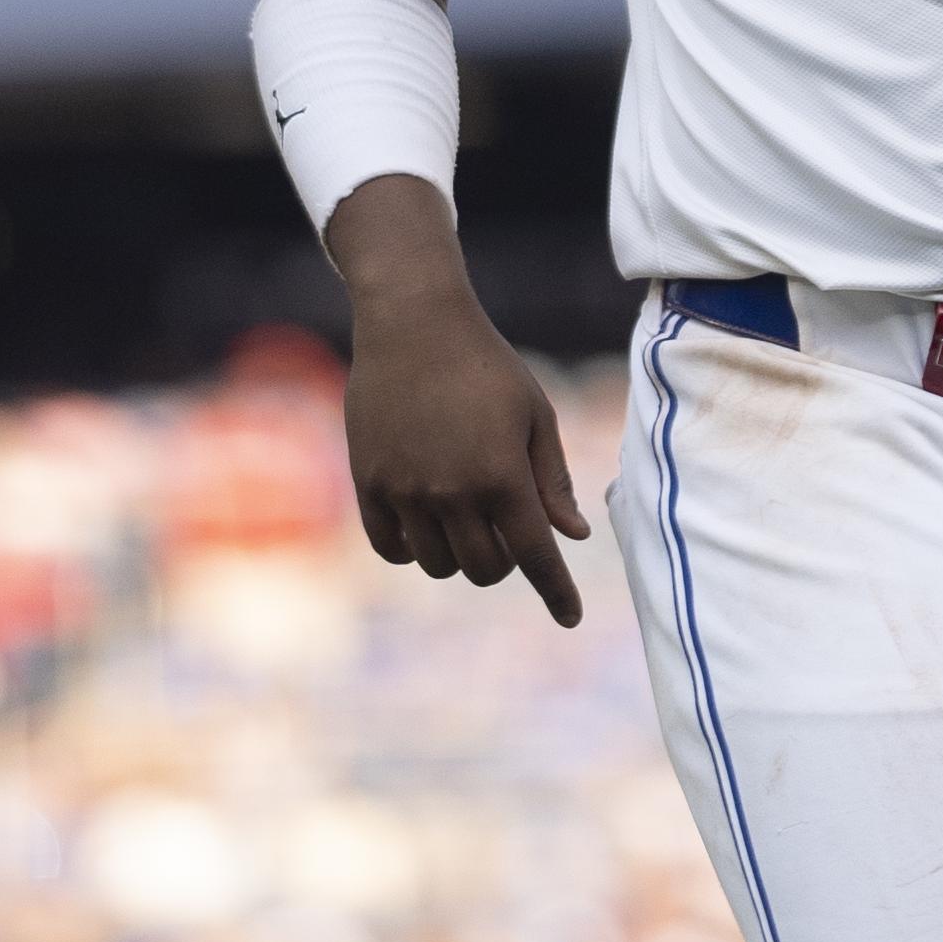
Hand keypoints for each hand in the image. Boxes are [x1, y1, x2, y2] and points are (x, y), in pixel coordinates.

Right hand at [332, 178, 591, 626]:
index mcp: (502, 475)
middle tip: (509, 528)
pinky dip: (415, 549)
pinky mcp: (368, 484)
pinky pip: (392, 548)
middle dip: (506, 561)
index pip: (535, 556)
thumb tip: (574, 535)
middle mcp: (452, 492)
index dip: (557, 592)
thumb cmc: (487, 366)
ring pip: (439, 565)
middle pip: (486, 570)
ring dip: (460, 555)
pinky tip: (428, 525)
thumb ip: (553, 480)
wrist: (413, 324)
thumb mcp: (535, 415)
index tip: (570, 617)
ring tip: (468, 517)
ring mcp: (404, 492)